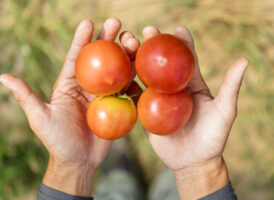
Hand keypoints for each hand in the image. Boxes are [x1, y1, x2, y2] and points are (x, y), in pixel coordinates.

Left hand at [0, 18, 138, 196]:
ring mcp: (105, 94)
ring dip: (126, 54)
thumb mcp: (40, 119)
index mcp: (69, 84)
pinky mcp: (118, 105)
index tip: (88, 22)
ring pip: (117, 69)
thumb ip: (26, 97)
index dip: (81, 40)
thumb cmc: (57, 141)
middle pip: (100, 58)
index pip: (76, 58)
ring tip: (133, 41)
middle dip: (108, 39)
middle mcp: (88, 85)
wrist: (79, 161)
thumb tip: (4, 76)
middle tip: (117, 23)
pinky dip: (135, 76)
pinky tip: (142, 64)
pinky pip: (127, 88)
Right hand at [142, 26, 247, 198]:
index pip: (186, 59)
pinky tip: (120, 72)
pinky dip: (128, 83)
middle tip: (148, 31)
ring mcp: (158, 100)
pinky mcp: (146, 112)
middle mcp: (173, 89)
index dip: (182, 43)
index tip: (177, 28)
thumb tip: (244, 60)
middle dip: (155, 45)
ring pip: (146, 75)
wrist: (194, 162)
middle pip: (162, 63)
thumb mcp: (225, 111)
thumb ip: (231, 87)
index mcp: (192, 85)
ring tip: (129, 44)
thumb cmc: (213, 137)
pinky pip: (136, 96)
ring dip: (137, 59)